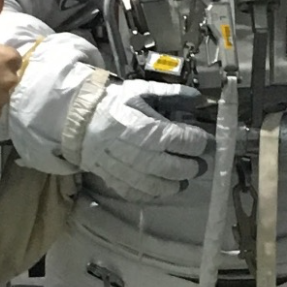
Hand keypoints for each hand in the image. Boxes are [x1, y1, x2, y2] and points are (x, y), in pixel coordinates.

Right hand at [79, 81, 208, 200]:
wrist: (78, 117)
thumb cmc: (113, 102)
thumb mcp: (141, 91)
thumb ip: (170, 94)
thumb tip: (197, 97)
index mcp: (147, 128)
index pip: (182, 141)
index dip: (200, 143)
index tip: (208, 142)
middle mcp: (137, 153)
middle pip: (174, 167)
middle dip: (191, 167)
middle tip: (199, 163)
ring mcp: (124, 169)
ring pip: (157, 185)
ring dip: (175, 184)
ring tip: (183, 179)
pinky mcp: (113, 179)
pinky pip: (136, 193)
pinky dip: (152, 195)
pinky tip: (161, 188)